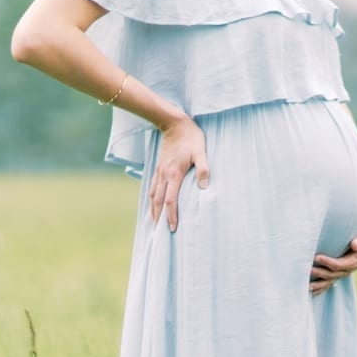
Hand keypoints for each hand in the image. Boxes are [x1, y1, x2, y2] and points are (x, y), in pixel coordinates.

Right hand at [150, 115, 207, 232]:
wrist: (174, 123)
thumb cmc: (191, 137)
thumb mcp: (201, 151)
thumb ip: (204, 169)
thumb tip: (204, 188)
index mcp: (174, 174)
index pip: (170, 200)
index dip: (171, 216)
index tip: (172, 228)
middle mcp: (164, 175)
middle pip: (158, 202)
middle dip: (159, 218)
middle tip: (161, 234)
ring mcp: (159, 172)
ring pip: (153, 195)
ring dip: (153, 210)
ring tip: (155, 223)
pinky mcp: (158, 168)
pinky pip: (153, 187)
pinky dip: (152, 199)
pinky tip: (153, 205)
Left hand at [310, 213, 356, 293]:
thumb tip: (354, 245)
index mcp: (354, 262)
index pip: (339, 264)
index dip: (328, 262)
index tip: (317, 257)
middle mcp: (348, 270)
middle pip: (332, 274)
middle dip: (319, 273)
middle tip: (307, 269)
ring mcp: (343, 273)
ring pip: (329, 281)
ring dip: (318, 285)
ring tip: (306, 286)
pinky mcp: (339, 273)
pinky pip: (329, 283)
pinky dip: (320, 288)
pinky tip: (311, 292)